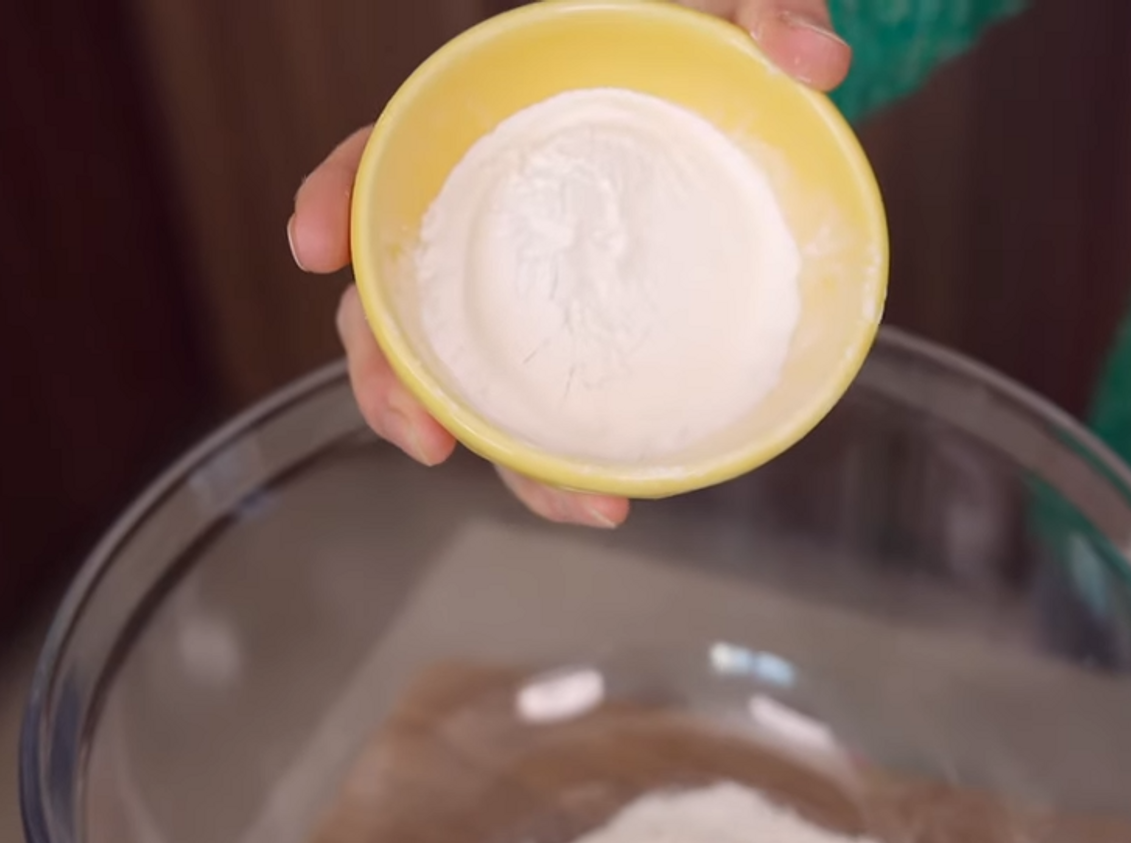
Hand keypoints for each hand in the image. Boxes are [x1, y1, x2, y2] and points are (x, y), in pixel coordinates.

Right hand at [288, 0, 848, 527]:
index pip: (384, 155)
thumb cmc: (702, 56)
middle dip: (390, 379)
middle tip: (426, 440)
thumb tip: (816, 56)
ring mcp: (532, 287)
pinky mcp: (580, 336)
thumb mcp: (726, 16)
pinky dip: (562, 459)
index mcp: (494, 129)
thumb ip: (763, 15)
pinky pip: (546, 404)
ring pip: (467, 378)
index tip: (312, 246)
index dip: (337, 196)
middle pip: (399, 302)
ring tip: (570, 504)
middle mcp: (493, 222)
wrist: (735, 113)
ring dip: (492, 450)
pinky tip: (608, 492)